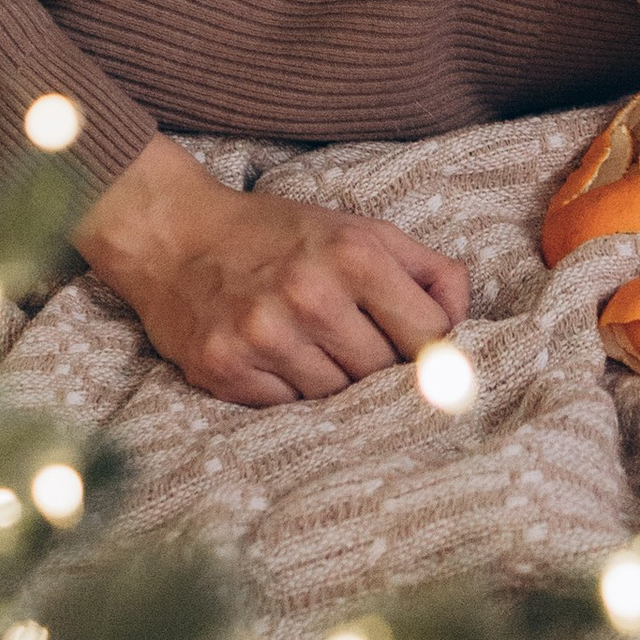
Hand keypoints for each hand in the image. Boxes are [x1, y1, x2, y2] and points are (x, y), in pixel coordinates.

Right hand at [75, 133, 469, 406]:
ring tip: (313, 349)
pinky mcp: (225, 370)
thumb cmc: (279, 233)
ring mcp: (265, 336)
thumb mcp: (360, 228)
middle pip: (383, 374)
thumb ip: (426, 269)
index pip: (430, 337)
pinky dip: (290, 393)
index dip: (432, 350)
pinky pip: (287, 410)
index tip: (419, 352)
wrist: (175, 234)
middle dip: (379, 368)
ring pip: (337, 399)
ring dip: (334, 383)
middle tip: (355, 346)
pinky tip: (277, 361)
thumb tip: (464, 322)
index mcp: (355, 254)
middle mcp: (311, 294)